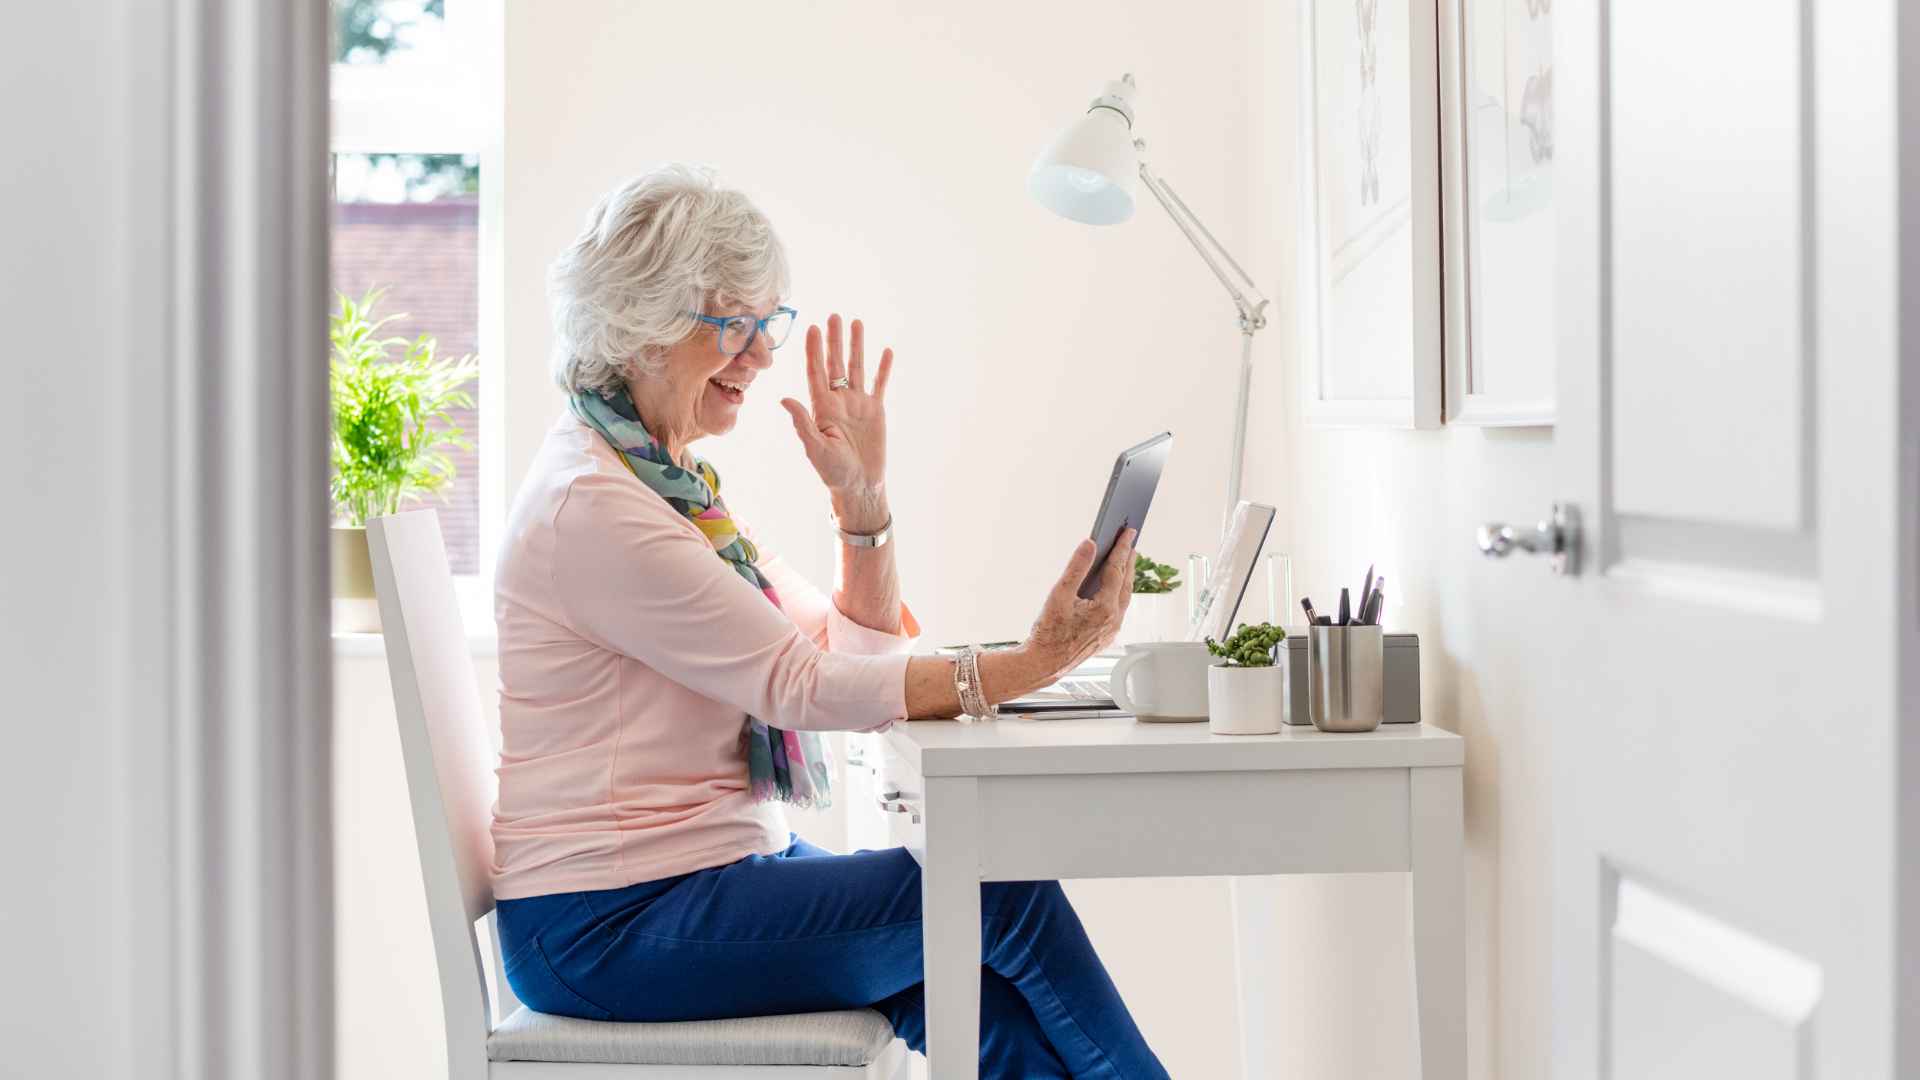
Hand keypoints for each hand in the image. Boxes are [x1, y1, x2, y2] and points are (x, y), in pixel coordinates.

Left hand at [780, 314, 892, 508]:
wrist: (860, 485)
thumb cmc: (833, 472)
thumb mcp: (815, 449)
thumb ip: (802, 423)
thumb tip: (785, 399)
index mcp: (822, 407)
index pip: (816, 372)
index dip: (814, 350)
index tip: (812, 328)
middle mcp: (839, 401)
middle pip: (836, 364)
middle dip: (834, 340)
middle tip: (833, 316)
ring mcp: (857, 404)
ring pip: (857, 368)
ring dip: (857, 346)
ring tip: (856, 323)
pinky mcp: (875, 411)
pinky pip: (879, 385)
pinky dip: (883, 369)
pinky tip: (885, 352)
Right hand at [1023, 528, 1136, 680]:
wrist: (1044, 664)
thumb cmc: (1048, 632)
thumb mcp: (1059, 595)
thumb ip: (1076, 567)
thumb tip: (1090, 544)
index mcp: (1104, 608)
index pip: (1117, 570)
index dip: (1122, 548)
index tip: (1128, 533)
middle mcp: (1113, 620)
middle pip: (1125, 583)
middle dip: (1129, 561)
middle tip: (1131, 542)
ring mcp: (1112, 630)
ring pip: (1124, 598)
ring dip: (1125, 578)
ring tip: (1125, 561)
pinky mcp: (1106, 637)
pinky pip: (1118, 610)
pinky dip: (1118, 594)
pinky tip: (1113, 588)